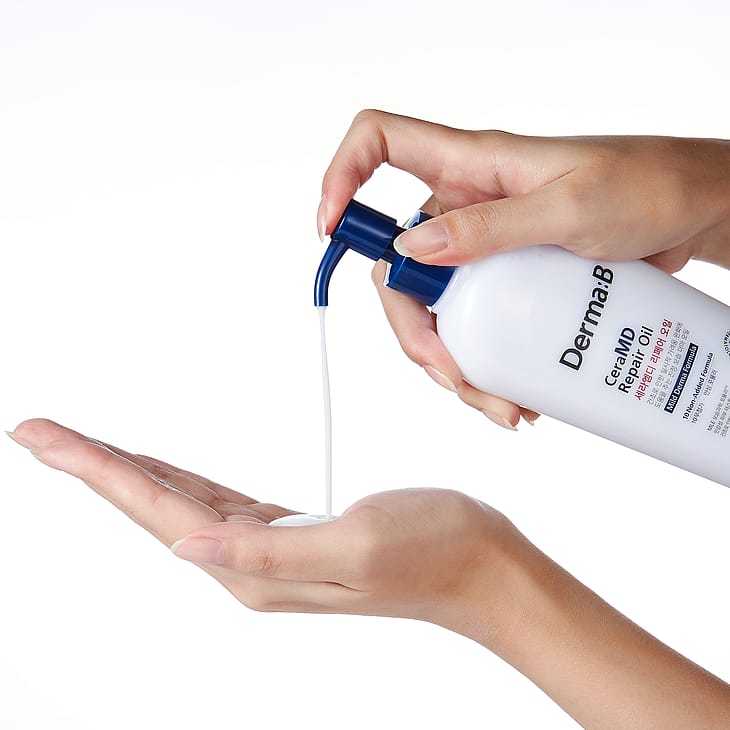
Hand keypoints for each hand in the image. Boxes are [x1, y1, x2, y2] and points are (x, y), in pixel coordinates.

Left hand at [10, 419, 729, 726]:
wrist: (482, 567)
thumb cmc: (433, 550)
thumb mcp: (355, 546)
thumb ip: (268, 552)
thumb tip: (192, 544)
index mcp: (254, 569)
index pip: (157, 511)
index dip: (97, 471)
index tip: (44, 438)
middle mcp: (249, 565)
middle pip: (152, 506)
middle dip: (95, 467)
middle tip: (40, 433)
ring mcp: (268, 551)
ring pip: (179, 502)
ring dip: (130, 473)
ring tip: (86, 448)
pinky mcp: (290, 533)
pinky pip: (216, 502)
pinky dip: (180, 480)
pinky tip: (165, 471)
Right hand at [319, 110, 729, 426]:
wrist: (694, 210)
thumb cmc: (646, 186)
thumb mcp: (570, 207)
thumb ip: (488, 225)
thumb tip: (412, 251)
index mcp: (469, 164)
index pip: (378, 142)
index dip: (341, 177)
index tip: (331, 231)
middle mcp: (463, 205)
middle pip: (396, 265)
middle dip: (414, 329)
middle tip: (456, 375)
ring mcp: (481, 246)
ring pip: (433, 308)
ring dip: (452, 363)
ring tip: (499, 404)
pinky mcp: (505, 280)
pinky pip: (472, 325)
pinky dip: (483, 366)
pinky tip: (513, 395)